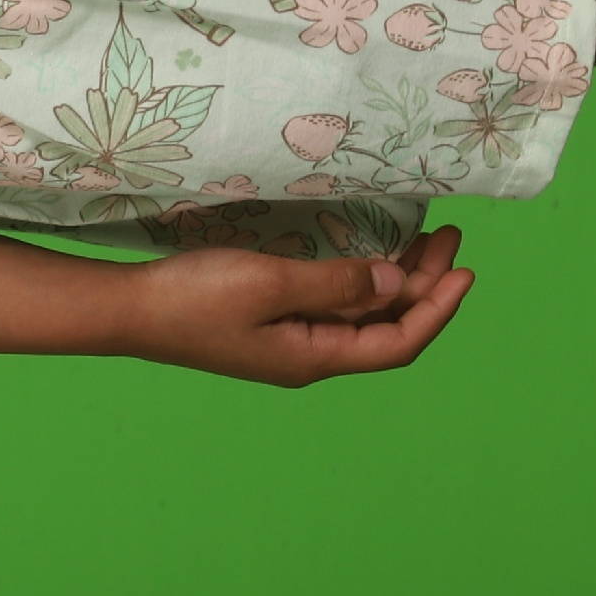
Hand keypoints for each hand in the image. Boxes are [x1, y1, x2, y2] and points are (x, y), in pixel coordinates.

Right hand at [126, 225, 474, 385]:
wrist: (129, 312)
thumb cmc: (193, 299)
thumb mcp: (269, 284)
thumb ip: (334, 284)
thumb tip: (392, 284)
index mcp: (314, 358)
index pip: (398, 343)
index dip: (437, 310)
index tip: (465, 271)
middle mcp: (309, 356)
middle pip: (384, 326)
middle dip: (423, 285)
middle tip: (450, 237)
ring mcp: (288, 341)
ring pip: (360, 315)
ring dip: (394, 281)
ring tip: (423, 240)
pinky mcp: (269, 323)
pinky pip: (332, 307)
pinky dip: (360, 281)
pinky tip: (367, 256)